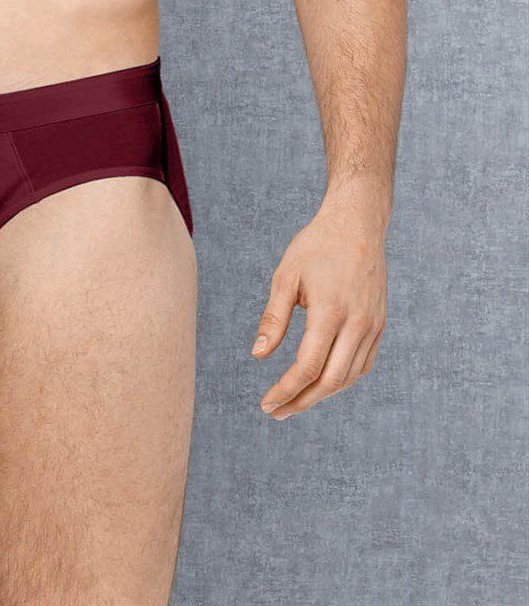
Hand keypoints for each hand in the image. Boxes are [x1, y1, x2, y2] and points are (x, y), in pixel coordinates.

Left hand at [250, 188, 387, 419]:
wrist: (358, 224)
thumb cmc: (316, 247)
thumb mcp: (286, 276)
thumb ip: (273, 318)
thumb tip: (257, 356)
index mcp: (331, 310)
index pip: (308, 366)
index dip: (285, 390)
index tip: (266, 404)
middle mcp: (357, 323)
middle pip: (330, 381)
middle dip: (301, 402)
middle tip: (276, 412)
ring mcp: (373, 326)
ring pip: (348, 377)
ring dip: (321, 395)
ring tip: (294, 400)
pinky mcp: (380, 325)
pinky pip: (362, 365)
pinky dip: (341, 379)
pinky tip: (321, 381)